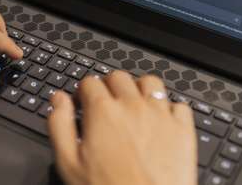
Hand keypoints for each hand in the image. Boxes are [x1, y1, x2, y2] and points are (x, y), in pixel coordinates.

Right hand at [48, 72, 197, 184]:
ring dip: (140, 88)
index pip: (90, 82)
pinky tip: (162, 120)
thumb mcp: (69, 163)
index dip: (84, 91)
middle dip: (109, 86)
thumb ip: (60, 125)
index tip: (83, 102)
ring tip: (135, 104)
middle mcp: (133, 106)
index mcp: (103, 112)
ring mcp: (161, 114)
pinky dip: (169, 108)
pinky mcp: (183, 127)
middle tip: (107, 103)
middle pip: (119, 77)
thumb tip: (58, 100)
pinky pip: (179, 104)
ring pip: (150, 82)